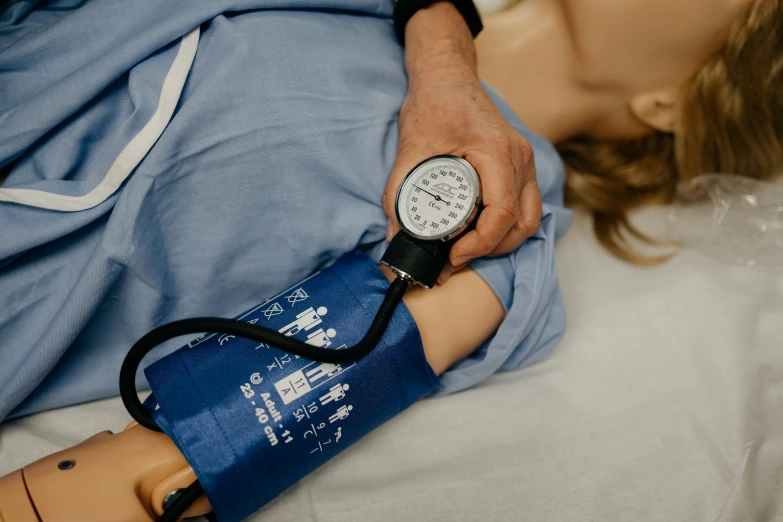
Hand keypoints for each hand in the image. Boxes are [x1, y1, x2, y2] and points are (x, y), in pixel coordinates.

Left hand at [383, 3, 541, 282]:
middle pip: (522, 223)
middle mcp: (520, 159)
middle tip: (453, 259)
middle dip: (489, 249)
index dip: (479, 244)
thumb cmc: (433, 104)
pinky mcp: (519, 167)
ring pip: (528, 220)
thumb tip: (396, 237)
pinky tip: (476, 232)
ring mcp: (524, 163)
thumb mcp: (411, 148)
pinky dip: (504, 227)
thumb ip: (400, 194)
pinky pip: (524, 207)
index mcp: (498, 152)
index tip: (452, 256)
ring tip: (465, 250)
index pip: (502, 213)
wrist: (447, 76)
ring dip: (501, 242)